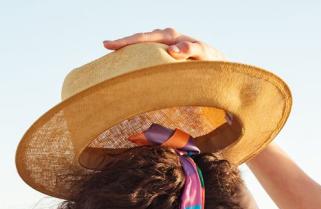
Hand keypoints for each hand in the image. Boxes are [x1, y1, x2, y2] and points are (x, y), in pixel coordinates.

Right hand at [102, 28, 224, 60]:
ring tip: (112, 51)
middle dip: (122, 42)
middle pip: (139, 38)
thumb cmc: (210, 60)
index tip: (110, 45)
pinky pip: (147, 51)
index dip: (126, 41)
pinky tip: (128, 59)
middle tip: (105, 45)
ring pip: (142, 44)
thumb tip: (173, 49)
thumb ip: (191, 49)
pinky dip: (137, 53)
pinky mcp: (164, 50)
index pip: (144, 37)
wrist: (215, 61)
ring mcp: (164, 42)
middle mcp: (165, 35)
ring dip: (128, 48)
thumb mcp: (203, 55)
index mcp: (170, 35)